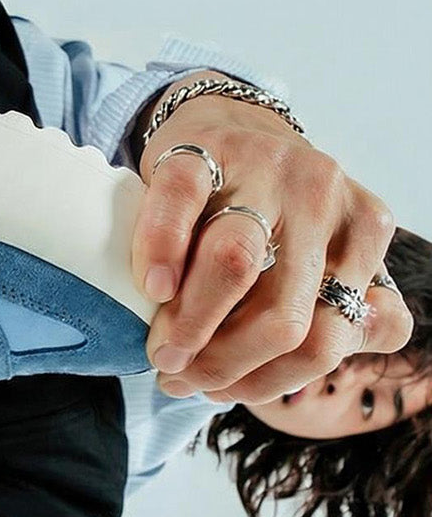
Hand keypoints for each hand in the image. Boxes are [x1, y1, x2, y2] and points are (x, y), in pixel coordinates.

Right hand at [130, 71, 413, 403]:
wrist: (228, 127)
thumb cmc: (274, 215)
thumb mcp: (327, 258)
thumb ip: (355, 312)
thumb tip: (345, 350)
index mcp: (364, 232)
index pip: (327, 340)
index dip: (268, 382)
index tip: (220, 390)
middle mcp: (324, 196)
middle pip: (282, 317)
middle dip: (223, 364)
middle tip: (179, 377)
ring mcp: (266, 167)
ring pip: (234, 265)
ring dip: (190, 325)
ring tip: (160, 351)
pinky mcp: (205, 148)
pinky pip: (180, 205)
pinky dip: (160, 253)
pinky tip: (152, 288)